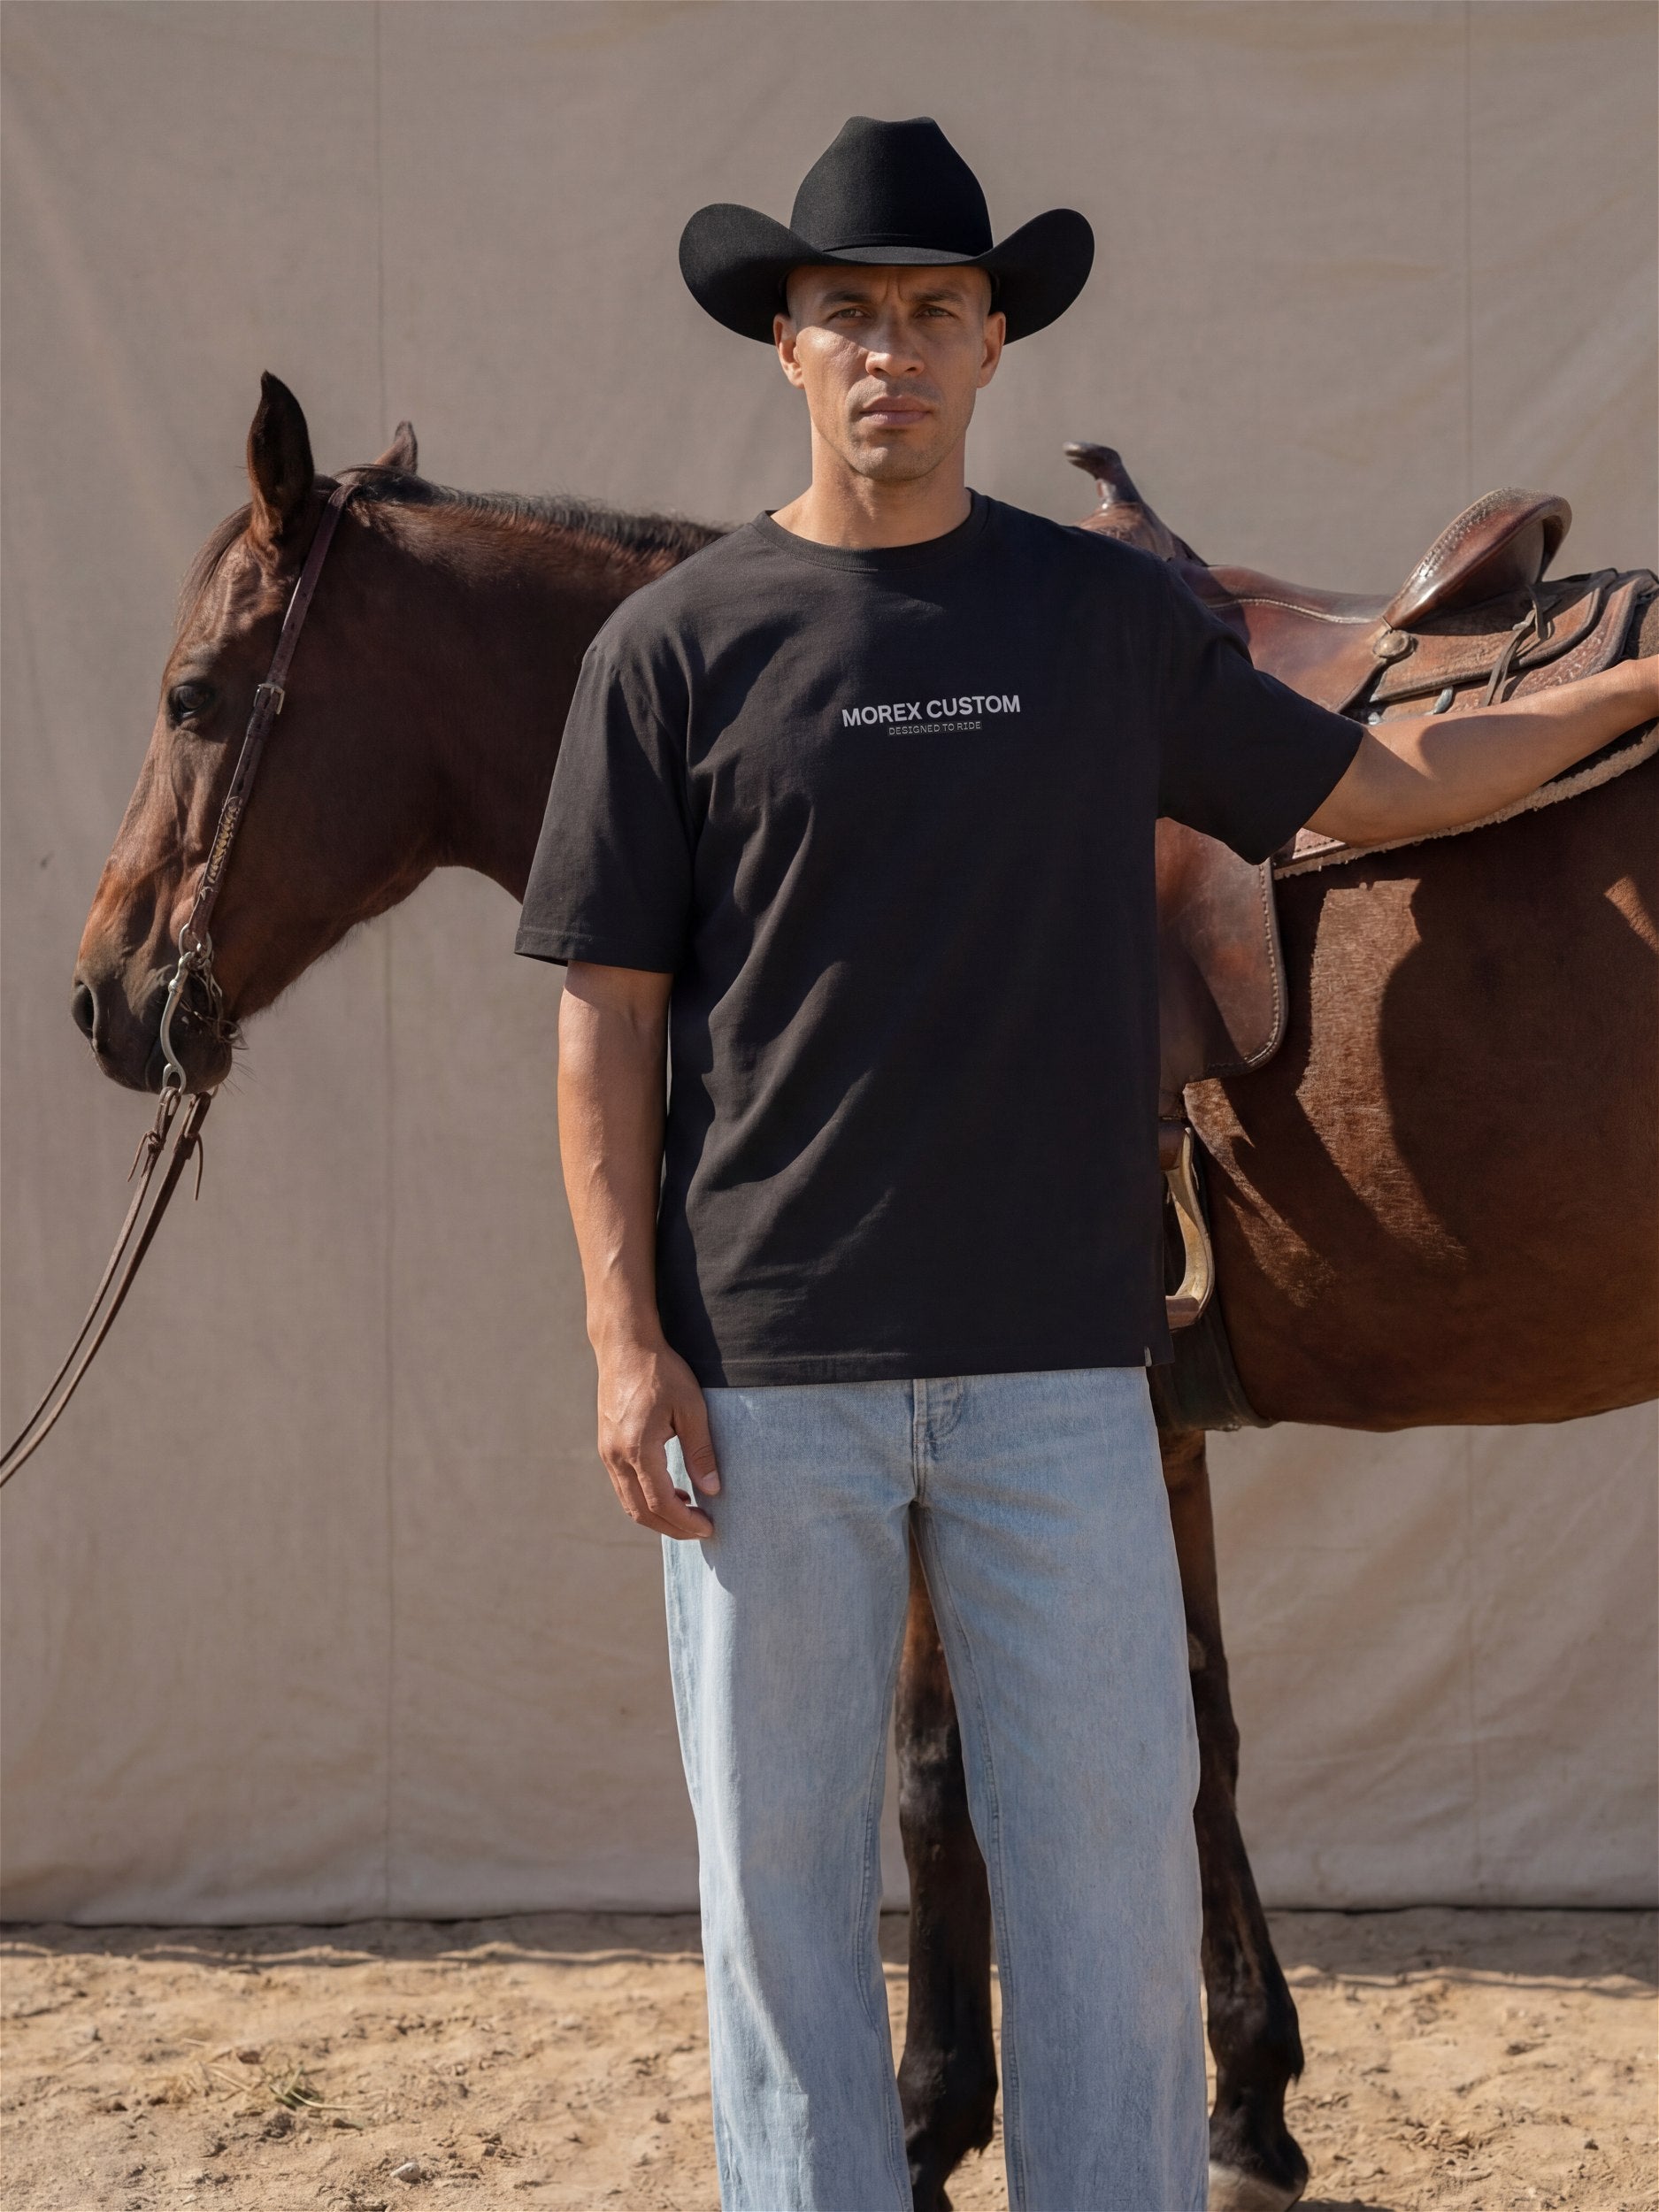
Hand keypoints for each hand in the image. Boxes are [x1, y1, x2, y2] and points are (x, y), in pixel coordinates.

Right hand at [594, 1333, 720, 1539]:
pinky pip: (623, 1487)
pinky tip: (669, 1491)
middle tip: (701, 1529)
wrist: (625, 1346)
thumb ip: (701, 1451)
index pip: (661, 1502)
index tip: (709, 1527)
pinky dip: (645, 1499)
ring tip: (689, 1514)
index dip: (685, 1521)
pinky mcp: (606, 1447)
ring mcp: (607, 1453)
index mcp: (638, 1449)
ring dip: (657, 1516)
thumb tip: (712, 1490)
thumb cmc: (661, 1372)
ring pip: (629, 1503)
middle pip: (641, 1511)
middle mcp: (616, 1456)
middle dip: (672, 1528)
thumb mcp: (691, 1408)